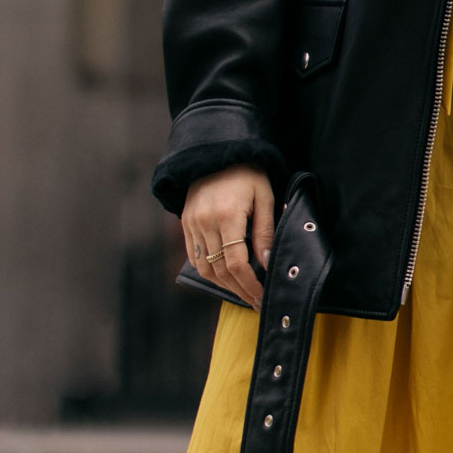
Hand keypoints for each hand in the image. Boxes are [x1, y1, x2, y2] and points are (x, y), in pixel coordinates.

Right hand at [181, 166, 275, 310]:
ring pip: (204, 267)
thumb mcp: (264, 196)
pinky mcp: (185, 223)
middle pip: (220, 270)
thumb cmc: (247, 172)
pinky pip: (193, 256)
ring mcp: (191, 223)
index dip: (250, 285)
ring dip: (223, 285)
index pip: (237, 263)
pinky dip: (208, 271)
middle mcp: (205, 222)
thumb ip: (264, 231)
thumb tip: (267, 263)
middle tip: (256, 302)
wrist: (216, 150)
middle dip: (239, 290)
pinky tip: (224, 277)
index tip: (262, 297)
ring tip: (242, 293)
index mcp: (227, 215)